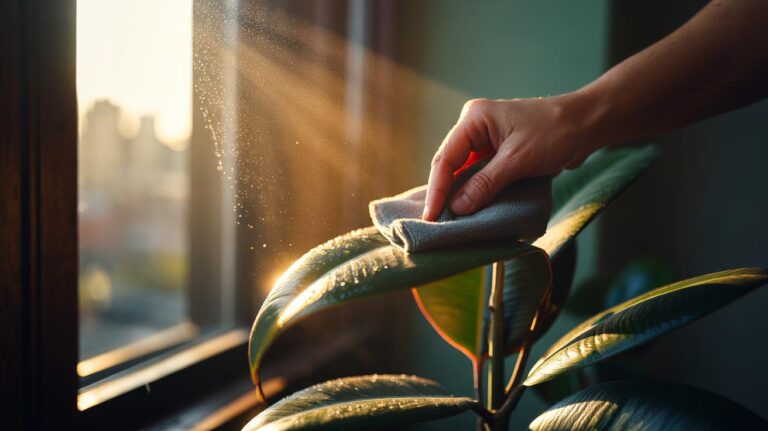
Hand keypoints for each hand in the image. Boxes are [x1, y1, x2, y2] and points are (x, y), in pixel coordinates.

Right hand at [422, 93, 596, 220]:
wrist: (587, 124)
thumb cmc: (556, 133)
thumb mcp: (519, 160)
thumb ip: (486, 183)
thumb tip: (458, 207)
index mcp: (474, 118)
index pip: (446, 158)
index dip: (438, 189)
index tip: (432, 216)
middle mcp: (475, 126)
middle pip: (450, 164)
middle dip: (444, 193)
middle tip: (435, 222)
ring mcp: (486, 139)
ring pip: (464, 172)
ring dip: (460, 194)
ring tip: (448, 220)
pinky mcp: (498, 152)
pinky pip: (479, 174)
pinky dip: (476, 191)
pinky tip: (469, 208)